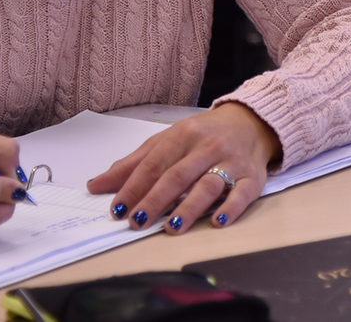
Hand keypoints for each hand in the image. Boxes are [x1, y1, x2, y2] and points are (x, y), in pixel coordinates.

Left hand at [88, 102, 279, 234]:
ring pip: (208, 185)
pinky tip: (216, 222)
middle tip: (137, 221)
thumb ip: (134, 163)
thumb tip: (97, 185)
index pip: (154, 163)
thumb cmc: (204, 134)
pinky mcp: (252, 178)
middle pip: (178, 175)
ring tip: (171, 227)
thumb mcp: (168, 140)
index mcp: (183, 135)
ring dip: (189, 208)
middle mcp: (207, 146)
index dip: (134, 186)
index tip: (118, 208)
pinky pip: (242, 194)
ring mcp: (231, 162)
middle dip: (155, 200)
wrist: (252, 123)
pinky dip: (230, 208)